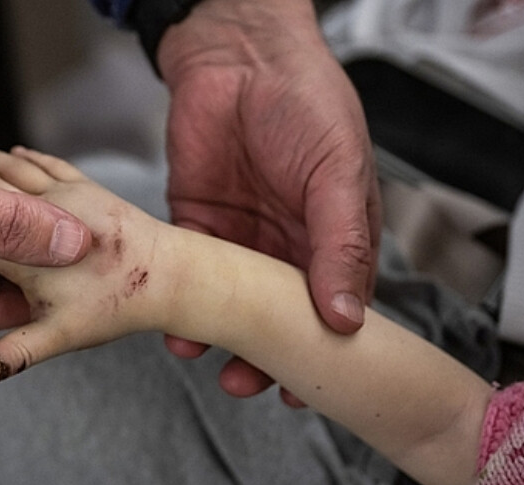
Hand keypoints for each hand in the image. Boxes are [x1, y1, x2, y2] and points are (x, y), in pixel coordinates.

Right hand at [0, 144, 170, 384]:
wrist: (178, 276)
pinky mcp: (84, 188)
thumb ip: (15, 351)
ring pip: (12, 173)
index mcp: (22, 258)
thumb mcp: (59, 335)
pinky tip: (15, 152)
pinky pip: (47, 166)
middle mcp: (40, 219)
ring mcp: (63, 197)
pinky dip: (26, 158)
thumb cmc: (121, 307)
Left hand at [156, 0, 381, 400]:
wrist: (238, 55)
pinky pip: (187, 273)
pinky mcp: (195, 221)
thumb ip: (341, 243)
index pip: (332, 308)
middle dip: (262, 355)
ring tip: (211, 365)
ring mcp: (239, 236)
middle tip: (248, 385)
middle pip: (274, 316)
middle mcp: (286, 243)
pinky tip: (176, 330)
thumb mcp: (337, 173)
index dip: (318, 351)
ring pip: (228, 304)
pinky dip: (181, 304)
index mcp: (332, 236)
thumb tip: (347, 317)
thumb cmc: (305, 102)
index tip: (304, 389)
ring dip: (219, 338)